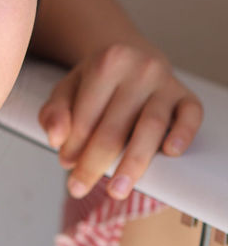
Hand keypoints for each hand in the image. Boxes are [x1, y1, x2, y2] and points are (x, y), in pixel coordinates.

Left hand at [37, 42, 203, 199]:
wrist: (132, 55)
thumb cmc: (97, 80)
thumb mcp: (67, 88)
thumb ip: (54, 112)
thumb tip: (56, 139)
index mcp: (108, 61)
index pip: (86, 116)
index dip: (73, 145)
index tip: (65, 163)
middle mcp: (141, 69)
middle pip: (115, 127)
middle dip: (94, 163)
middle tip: (78, 188)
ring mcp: (167, 82)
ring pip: (151, 127)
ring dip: (133, 164)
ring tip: (117, 191)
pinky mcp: (187, 95)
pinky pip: (191, 116)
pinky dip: (182, 135)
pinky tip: (169, 154)